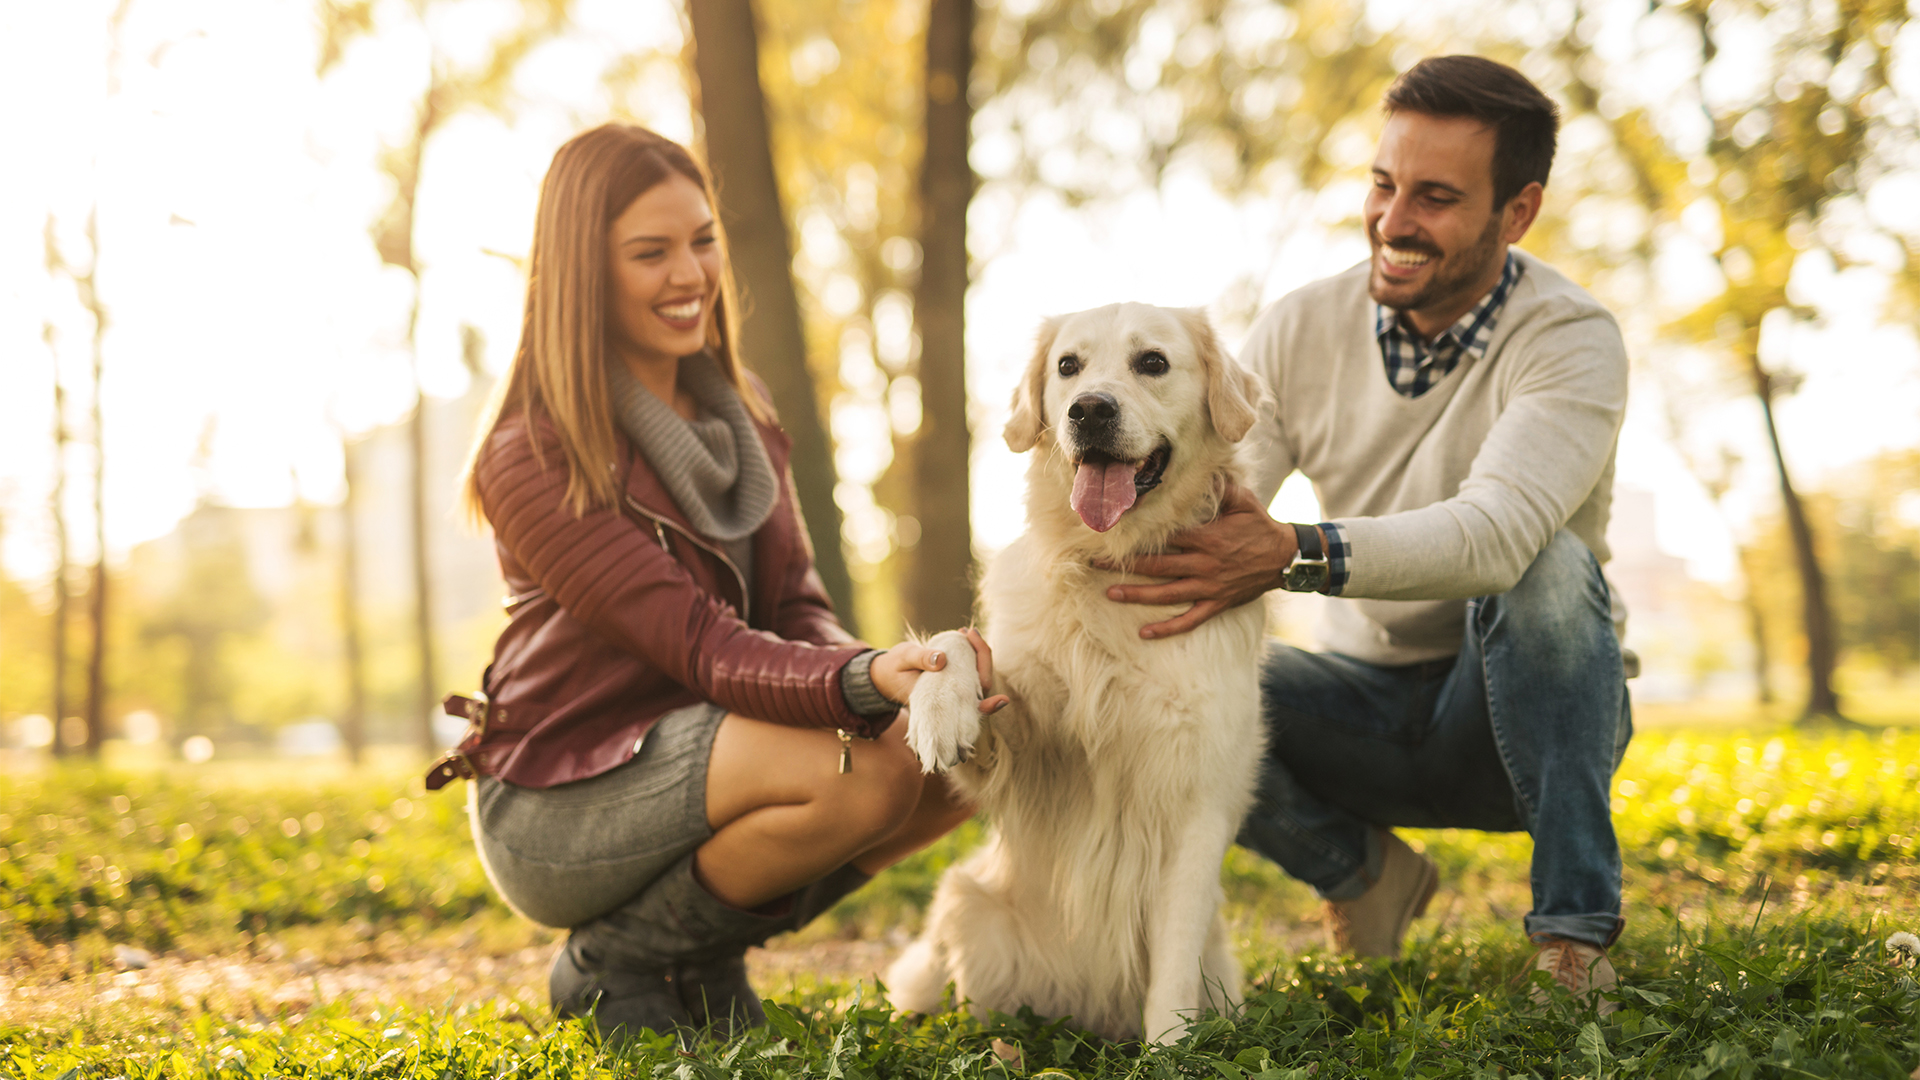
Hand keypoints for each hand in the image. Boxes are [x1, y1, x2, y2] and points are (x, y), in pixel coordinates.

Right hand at [871, 627, 1011, 713]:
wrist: (885, 673)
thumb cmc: (894, 670)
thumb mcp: (903, 660)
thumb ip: (921, 659)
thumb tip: (942, 659)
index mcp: (941, 703)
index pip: (971, 707)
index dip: (989, 706)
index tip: (1002, 700)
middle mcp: (954, 697)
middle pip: (981, 682)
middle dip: (982, 656)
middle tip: (968, 632)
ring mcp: (956, 686)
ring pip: (978, 671)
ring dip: (977, 650)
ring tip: (965, 631)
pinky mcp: (956, 675)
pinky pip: (970, 664)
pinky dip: (971, 648)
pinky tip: (963, 634)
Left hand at [1100, 483, 1296, 638]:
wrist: (1285, 557)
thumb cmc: (1261, 526)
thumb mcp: (1243, 500)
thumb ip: (1220, 487)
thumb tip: (1203, 469)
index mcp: (1206, 537)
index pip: (1164, 537)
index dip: (1138, 536)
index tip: (1114, 534)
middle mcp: (1203, 563)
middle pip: (1157, 565)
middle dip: (1125, 565)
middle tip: (1096, 564)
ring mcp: (1208, 585)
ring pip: (1166, 593)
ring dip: (1137, 595)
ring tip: (1110, 595)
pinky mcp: (1216, 602)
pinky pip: (1189, 619)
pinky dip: (1167, 628)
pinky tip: (1145, 633)